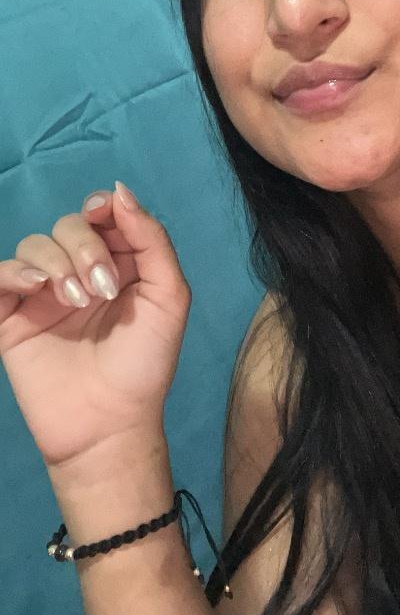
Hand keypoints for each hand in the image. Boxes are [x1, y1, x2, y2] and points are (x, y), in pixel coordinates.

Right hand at [0, 183, 190, 470]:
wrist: (110, 424)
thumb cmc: (145, 363)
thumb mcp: (168, 296)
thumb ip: (151, 240)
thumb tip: (120, 191)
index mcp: (118, 263)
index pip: (102, 215)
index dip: (102, 208)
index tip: (104, 218)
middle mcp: (79, 271)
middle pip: (68, 225)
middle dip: (84, 246)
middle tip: (102, 288)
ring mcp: (44, 294)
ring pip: (34, 244)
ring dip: (55, 261)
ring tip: (76, 300)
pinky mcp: (12, 317)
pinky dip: (13, 271)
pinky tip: (37, 287)